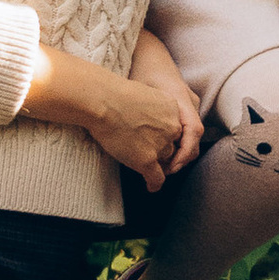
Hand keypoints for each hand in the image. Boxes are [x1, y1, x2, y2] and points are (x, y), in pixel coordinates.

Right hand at [23, 43, 199, 193]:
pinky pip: (157, 177)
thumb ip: (149, 105)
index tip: (156, 138)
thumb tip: (140, 114)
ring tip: (149, 170)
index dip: (165, 135)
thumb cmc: (113, 93)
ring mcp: (161, 144)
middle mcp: (172, 127)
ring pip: (165, 160)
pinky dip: (155, 183)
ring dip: (157, 164)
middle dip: (162, 149)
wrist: (104, 101)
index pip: (175, 127)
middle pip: (172, 144)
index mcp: (172, 108)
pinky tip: (151, 187)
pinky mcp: (147, 160)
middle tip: (148, 152)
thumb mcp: (142, 92)